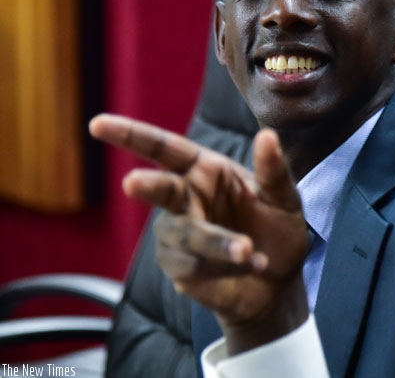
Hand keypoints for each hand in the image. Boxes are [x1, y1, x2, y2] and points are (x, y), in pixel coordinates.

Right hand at [89, 114, 308, 353]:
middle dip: (147, 186)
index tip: (98, 124)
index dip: (131, 135)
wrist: (278, 282)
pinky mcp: (180, 270)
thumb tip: (267, 135)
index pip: (165, 149)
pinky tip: (256, 265)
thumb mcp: (284, 197)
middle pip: (159, 188)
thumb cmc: (277, 229)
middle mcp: (185, 199)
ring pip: (186, 235)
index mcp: (206, 171)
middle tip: (132, 183)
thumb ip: (273, 170)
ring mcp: (177, 236)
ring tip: (249, 249)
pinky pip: (197, 266)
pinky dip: (231, 266)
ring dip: (219, 242)